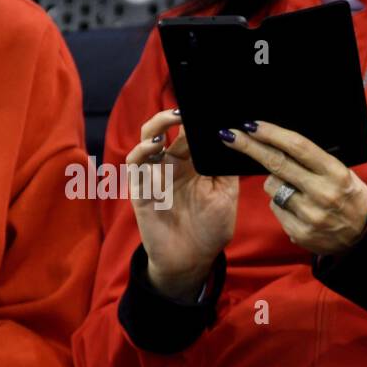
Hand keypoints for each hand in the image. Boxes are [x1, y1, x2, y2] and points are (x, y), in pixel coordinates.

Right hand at [125, 109, 238, 300]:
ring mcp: (154, 176)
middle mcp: (172, 165)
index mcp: (194, 164)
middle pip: (166, 129)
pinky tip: (155, 148)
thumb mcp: (226, 194)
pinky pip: (135, 166)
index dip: (194, 118)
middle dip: (174, 116)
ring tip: (170, 122)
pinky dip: (142, 153)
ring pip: (147, 141)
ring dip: (156, 128)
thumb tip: (231, 135)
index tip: (205, 105)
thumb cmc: (210, 229)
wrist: (192, 260)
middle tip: (185, 109)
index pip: (190, 132)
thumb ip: (224, 166)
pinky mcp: (140, 190)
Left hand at [221, 121, 366, 255]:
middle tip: (231, 135)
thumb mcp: (343, 172)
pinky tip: (298, 208)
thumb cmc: (350, 196)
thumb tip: (277, 142)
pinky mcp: (300, 232)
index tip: (251, 125)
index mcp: (335, 172)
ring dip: (274, 182)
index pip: (298, 147)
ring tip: (295, 189)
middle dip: (250, 147)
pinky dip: (281, 204)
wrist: (365, 234)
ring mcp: (310, 214)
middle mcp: (323, 192)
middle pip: (277, 164)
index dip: (271, 133)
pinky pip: (275, 209)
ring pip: (272, 187)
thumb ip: (314, 161)